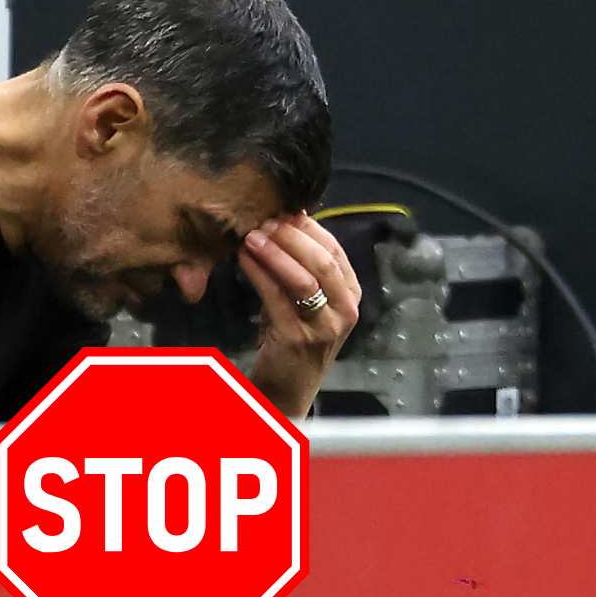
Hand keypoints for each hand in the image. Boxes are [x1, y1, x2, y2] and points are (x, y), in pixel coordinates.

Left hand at [237, 212, 360, 417]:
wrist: (288, 386)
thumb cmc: (294, 335)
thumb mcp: (306, 298)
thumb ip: (302, 266)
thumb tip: (286, 218)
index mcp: (351, 293)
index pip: (334, 249)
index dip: (307, 227)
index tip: (281, 209)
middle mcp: (346, 309)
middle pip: (322, 260)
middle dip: (291, 236)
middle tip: (262, 220)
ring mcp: (325, 326)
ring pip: (303, 279)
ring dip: (275, 252)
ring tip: (251, 236)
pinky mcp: (298, 339)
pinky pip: (277, 298)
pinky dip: (259, 274)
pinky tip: (244, 260)